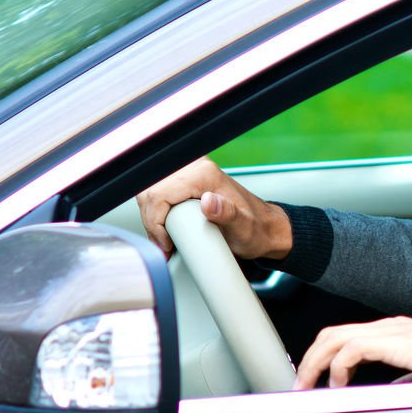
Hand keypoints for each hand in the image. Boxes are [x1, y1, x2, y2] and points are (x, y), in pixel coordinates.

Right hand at [136, 157, 291, 259]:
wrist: (263, 228)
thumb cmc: (255, 229)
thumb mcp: (243, 227)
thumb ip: (227, 214)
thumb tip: (209, 202)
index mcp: (204, 174)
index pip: (158, 194)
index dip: (155, 222)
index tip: (166, 243)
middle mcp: (195, 168)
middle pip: (149, 192)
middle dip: (151, 222)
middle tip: (166, 245)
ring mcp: (188, 172)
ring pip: (148, 192)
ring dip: (151, 218)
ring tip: (167, 239)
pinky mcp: (184, 180)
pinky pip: (156, 193)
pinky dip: (155, 213)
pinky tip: (167, 229)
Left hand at [294, 315, 411, 388]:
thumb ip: (408, 378)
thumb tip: (391, 390)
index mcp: (400, 331)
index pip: (350, 337)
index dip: (327, 358)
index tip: (317, 381)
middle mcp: (392, 326)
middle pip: (333, 333)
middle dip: (311, 359)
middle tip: (301, 386)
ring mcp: (393, 330)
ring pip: (334, 337)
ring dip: (315, 363)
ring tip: (306, 388)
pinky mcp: (396, 341)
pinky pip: (350, 349)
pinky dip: (336, 368)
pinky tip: (339, 387)